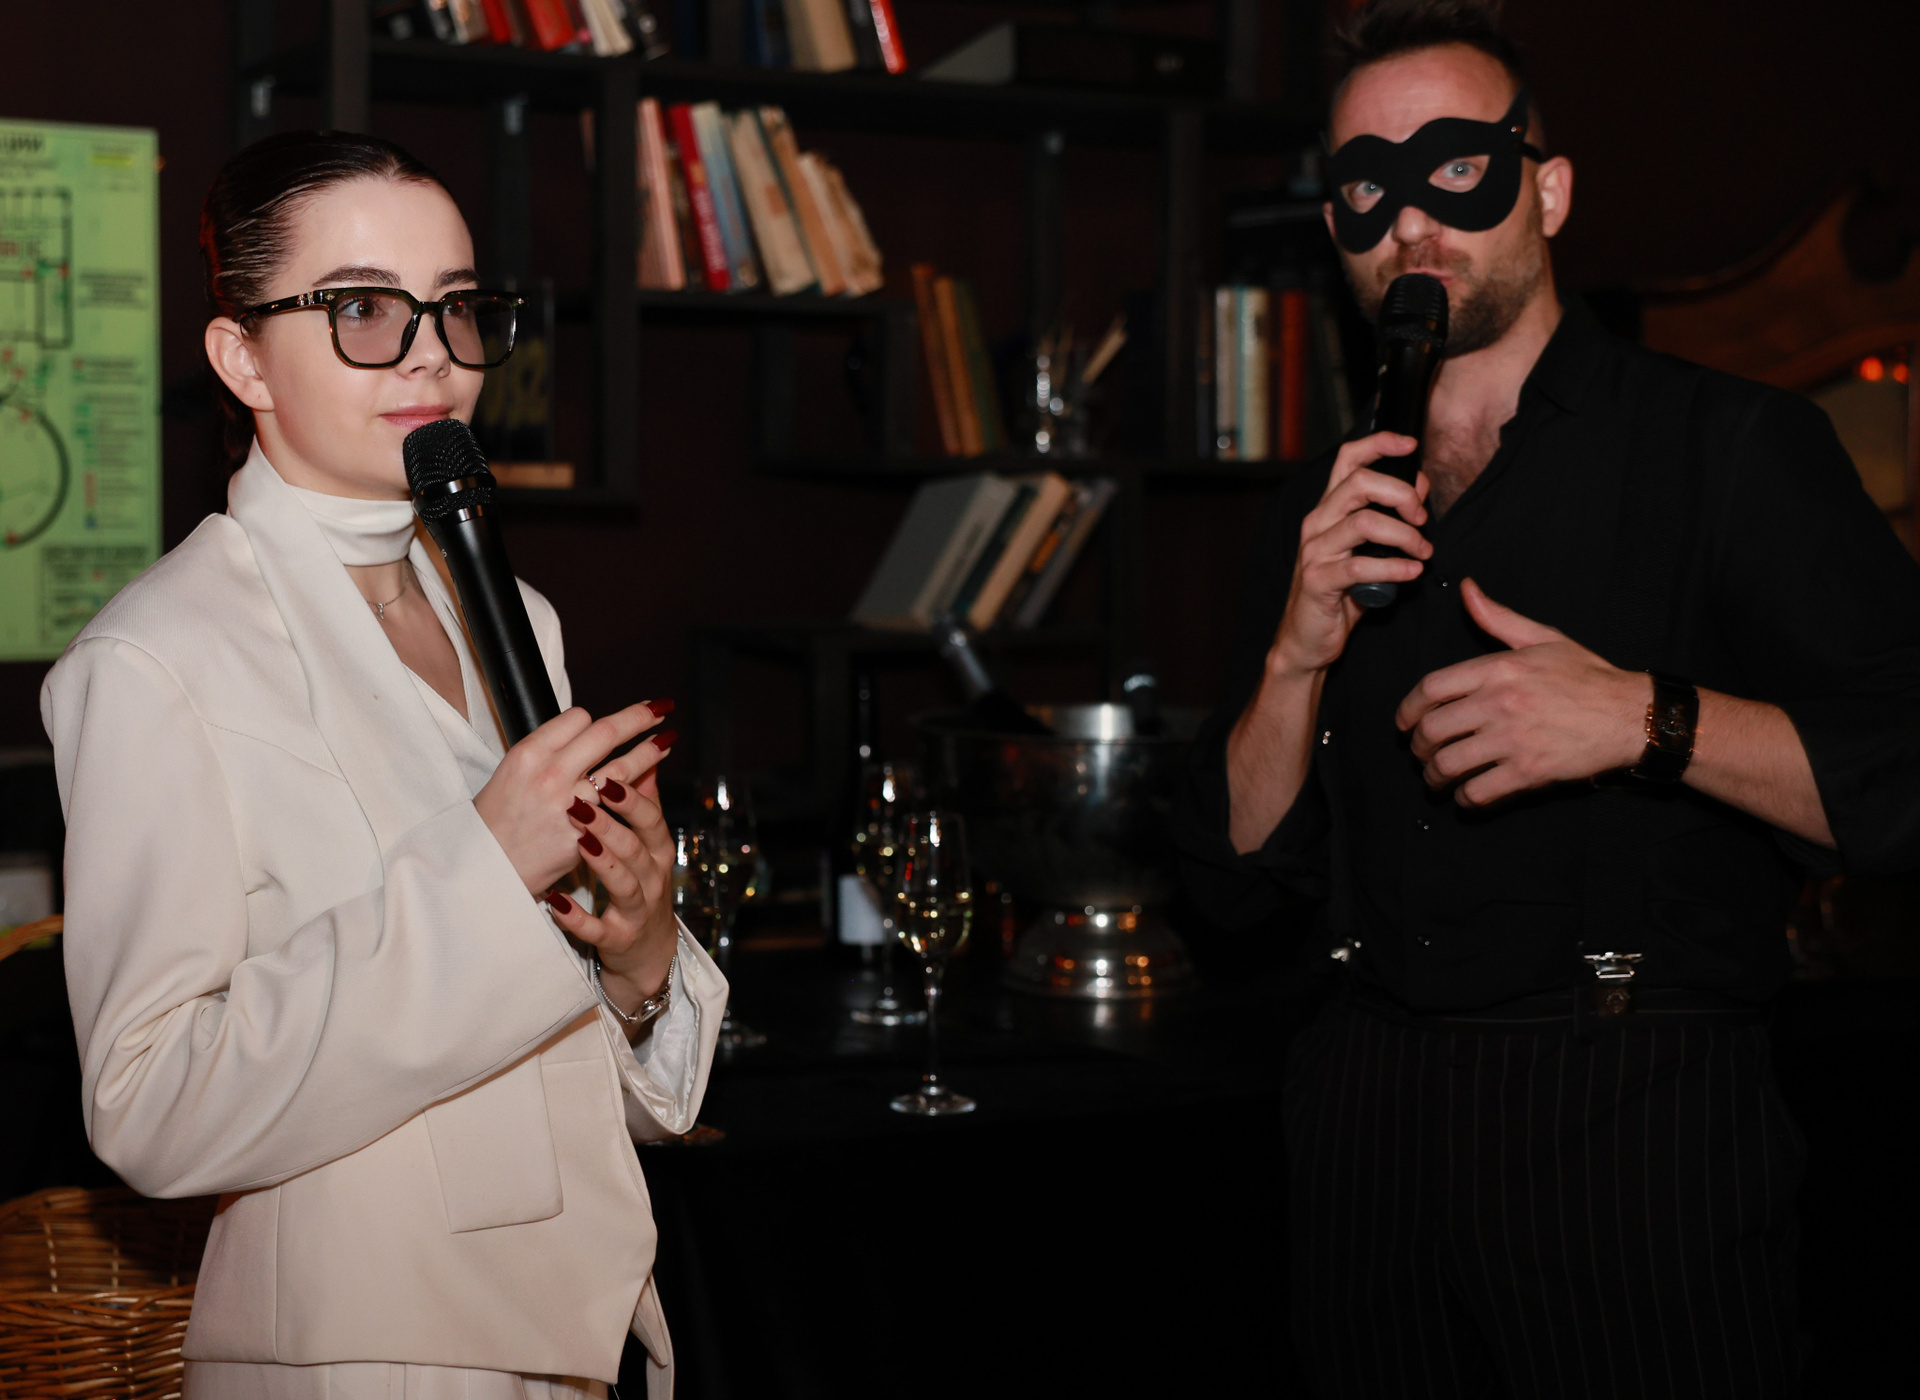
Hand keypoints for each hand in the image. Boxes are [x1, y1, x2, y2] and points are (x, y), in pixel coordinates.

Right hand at [475, 701, 671, 895]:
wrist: (488, 867)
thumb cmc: (498, 818)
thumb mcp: (512, 772)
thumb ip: (549, 752)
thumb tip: (584, 733)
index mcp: (529, 753)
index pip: (578, 718)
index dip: (595, 720)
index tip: (608, 723)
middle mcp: (550, 774)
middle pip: (606, 733)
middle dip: (639, 717)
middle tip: (660, 708)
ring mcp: (569, 805)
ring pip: (622, 768)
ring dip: (650, 751)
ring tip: (667, 740)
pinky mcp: (583, 834)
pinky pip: (617, 808)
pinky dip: (636, 794)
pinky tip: (649, 786)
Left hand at [545, 715, 682, 1021]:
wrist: (648, 950)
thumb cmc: (640, 885)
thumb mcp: (648, 845)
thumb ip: (646, 804)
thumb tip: (647, 756)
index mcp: (657, 850)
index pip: (650, 818)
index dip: (632, 796)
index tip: (608, 773)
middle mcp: (652, 878)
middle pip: (638, 847)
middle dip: (613, 823)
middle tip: (581, 801)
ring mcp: (637, 910)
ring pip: (624, 884)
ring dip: (601, 861)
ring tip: (577, 840)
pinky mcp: (618, 938)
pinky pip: (597, 930)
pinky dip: (578, 917)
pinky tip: (555, 902)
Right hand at [1270, 431, 1431, 678]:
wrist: (1308, 639)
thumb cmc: (1340, 594)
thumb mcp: (1368, 550)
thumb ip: (1390, 518)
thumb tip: (1418, 487)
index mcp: (1329, 510)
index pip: (1348, 460)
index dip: (1379, 443)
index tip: (1410, 445)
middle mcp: (1317, 524)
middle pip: (1359, 483)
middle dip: (1401, 494)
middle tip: (1423, 518)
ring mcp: (1315, 551)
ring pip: (1364, 522)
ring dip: (1404, 534)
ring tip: (1423, 552)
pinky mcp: (1318, 581)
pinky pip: (1360, 566)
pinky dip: (1394, 567)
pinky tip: (1412, 573)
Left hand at [1396, 579, 1649, 806]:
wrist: (1629, 714)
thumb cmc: (1587, 676)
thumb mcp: (1542, 638)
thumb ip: (1497, 618)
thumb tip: (1466, 589)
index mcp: (1499, 668)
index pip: (1431, 688)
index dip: (1408, 709)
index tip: (1404, 723)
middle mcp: (1500, 702)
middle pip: (1432, 730)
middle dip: (1418, 747)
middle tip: (1421, 754)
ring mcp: (1513, 739)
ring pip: (1449, 764)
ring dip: (1435, 776)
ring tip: (1437, 778)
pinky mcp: (1529, 771)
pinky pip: (1478, 791)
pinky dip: (1465, 798)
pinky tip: (1467, 795)